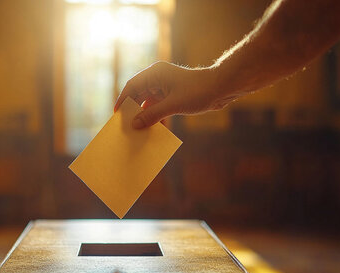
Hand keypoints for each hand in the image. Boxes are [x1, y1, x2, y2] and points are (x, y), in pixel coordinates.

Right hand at [114, 61, 235, 128]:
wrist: (222, 88)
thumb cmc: (199, 91)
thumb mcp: (173, 106)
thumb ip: (152, 115)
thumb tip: (134, 124)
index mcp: (155, 74)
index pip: (132, 86)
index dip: (123, 100)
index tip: (116, 114)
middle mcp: (158, 78)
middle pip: (139, 95)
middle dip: (134, 111)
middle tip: (126, 126)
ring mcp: (166, 87)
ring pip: (149, 103)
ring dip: (146, 116)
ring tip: (139, 131)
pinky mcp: (173, 95)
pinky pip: (160, 107)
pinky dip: (157, 117)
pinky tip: (157, 130)